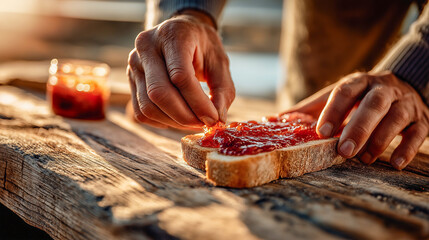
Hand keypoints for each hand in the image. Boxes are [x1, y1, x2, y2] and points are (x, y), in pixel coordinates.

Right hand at [127, 10, 234, 128]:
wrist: (182, 32)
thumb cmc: (203, 46)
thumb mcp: (220, 62)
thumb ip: (223, 90)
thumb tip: (217, 119)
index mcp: (172, 35)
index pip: (180, 75)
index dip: (197, 102)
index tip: (213, 118)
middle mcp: (147, 46)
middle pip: (159, 92)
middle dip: (184, 116)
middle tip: (204, 124)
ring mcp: (135, 63)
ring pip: (147, 106)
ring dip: (173, 122)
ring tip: (194, 122)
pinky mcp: (131, 80)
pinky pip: (141, 111)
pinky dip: (161, 121)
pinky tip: (179, 119)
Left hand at [285, 71, 428, 169]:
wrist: (403, 84)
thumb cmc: (361, 96)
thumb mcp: (337, 96)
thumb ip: (311, 108)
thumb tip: (277, 120)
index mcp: (359, 82)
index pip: (345, 91)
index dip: (333, 110)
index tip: (321, 131)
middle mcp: (383, 89)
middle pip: (373, 105)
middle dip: (358, 127)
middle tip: (344, 150)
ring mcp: (405, 103)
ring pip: (395, 118)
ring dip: (379, 139)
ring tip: (363, 158)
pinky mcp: (422, 119)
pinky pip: (418, 133)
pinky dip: (408, 148)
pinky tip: (395, 163)